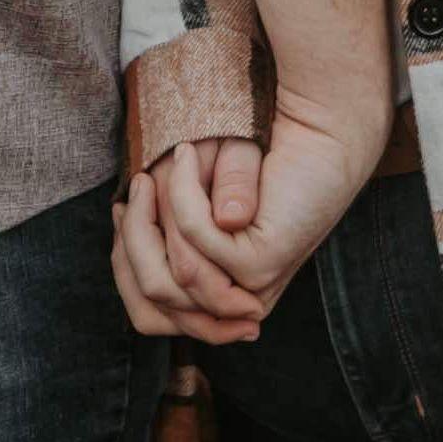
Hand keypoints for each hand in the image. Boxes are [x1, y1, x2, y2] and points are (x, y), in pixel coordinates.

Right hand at [108, 94, 375, 339]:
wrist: (320, 130)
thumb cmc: (258, 155)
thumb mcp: (196, 193)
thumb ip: (166, 229)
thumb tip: (127, 242)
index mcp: (219, 290)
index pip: (149, 311)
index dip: (125, 263)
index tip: (122, 211)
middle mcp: (234, 296)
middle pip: (152, 301)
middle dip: (133, 242)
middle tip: (139, 185)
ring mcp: (250, 285)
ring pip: (171, 278)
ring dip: (151, 221)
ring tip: (155, 172)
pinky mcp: (263, 263)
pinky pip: (197, 242)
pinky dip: (182, 196)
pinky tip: (184, 157)